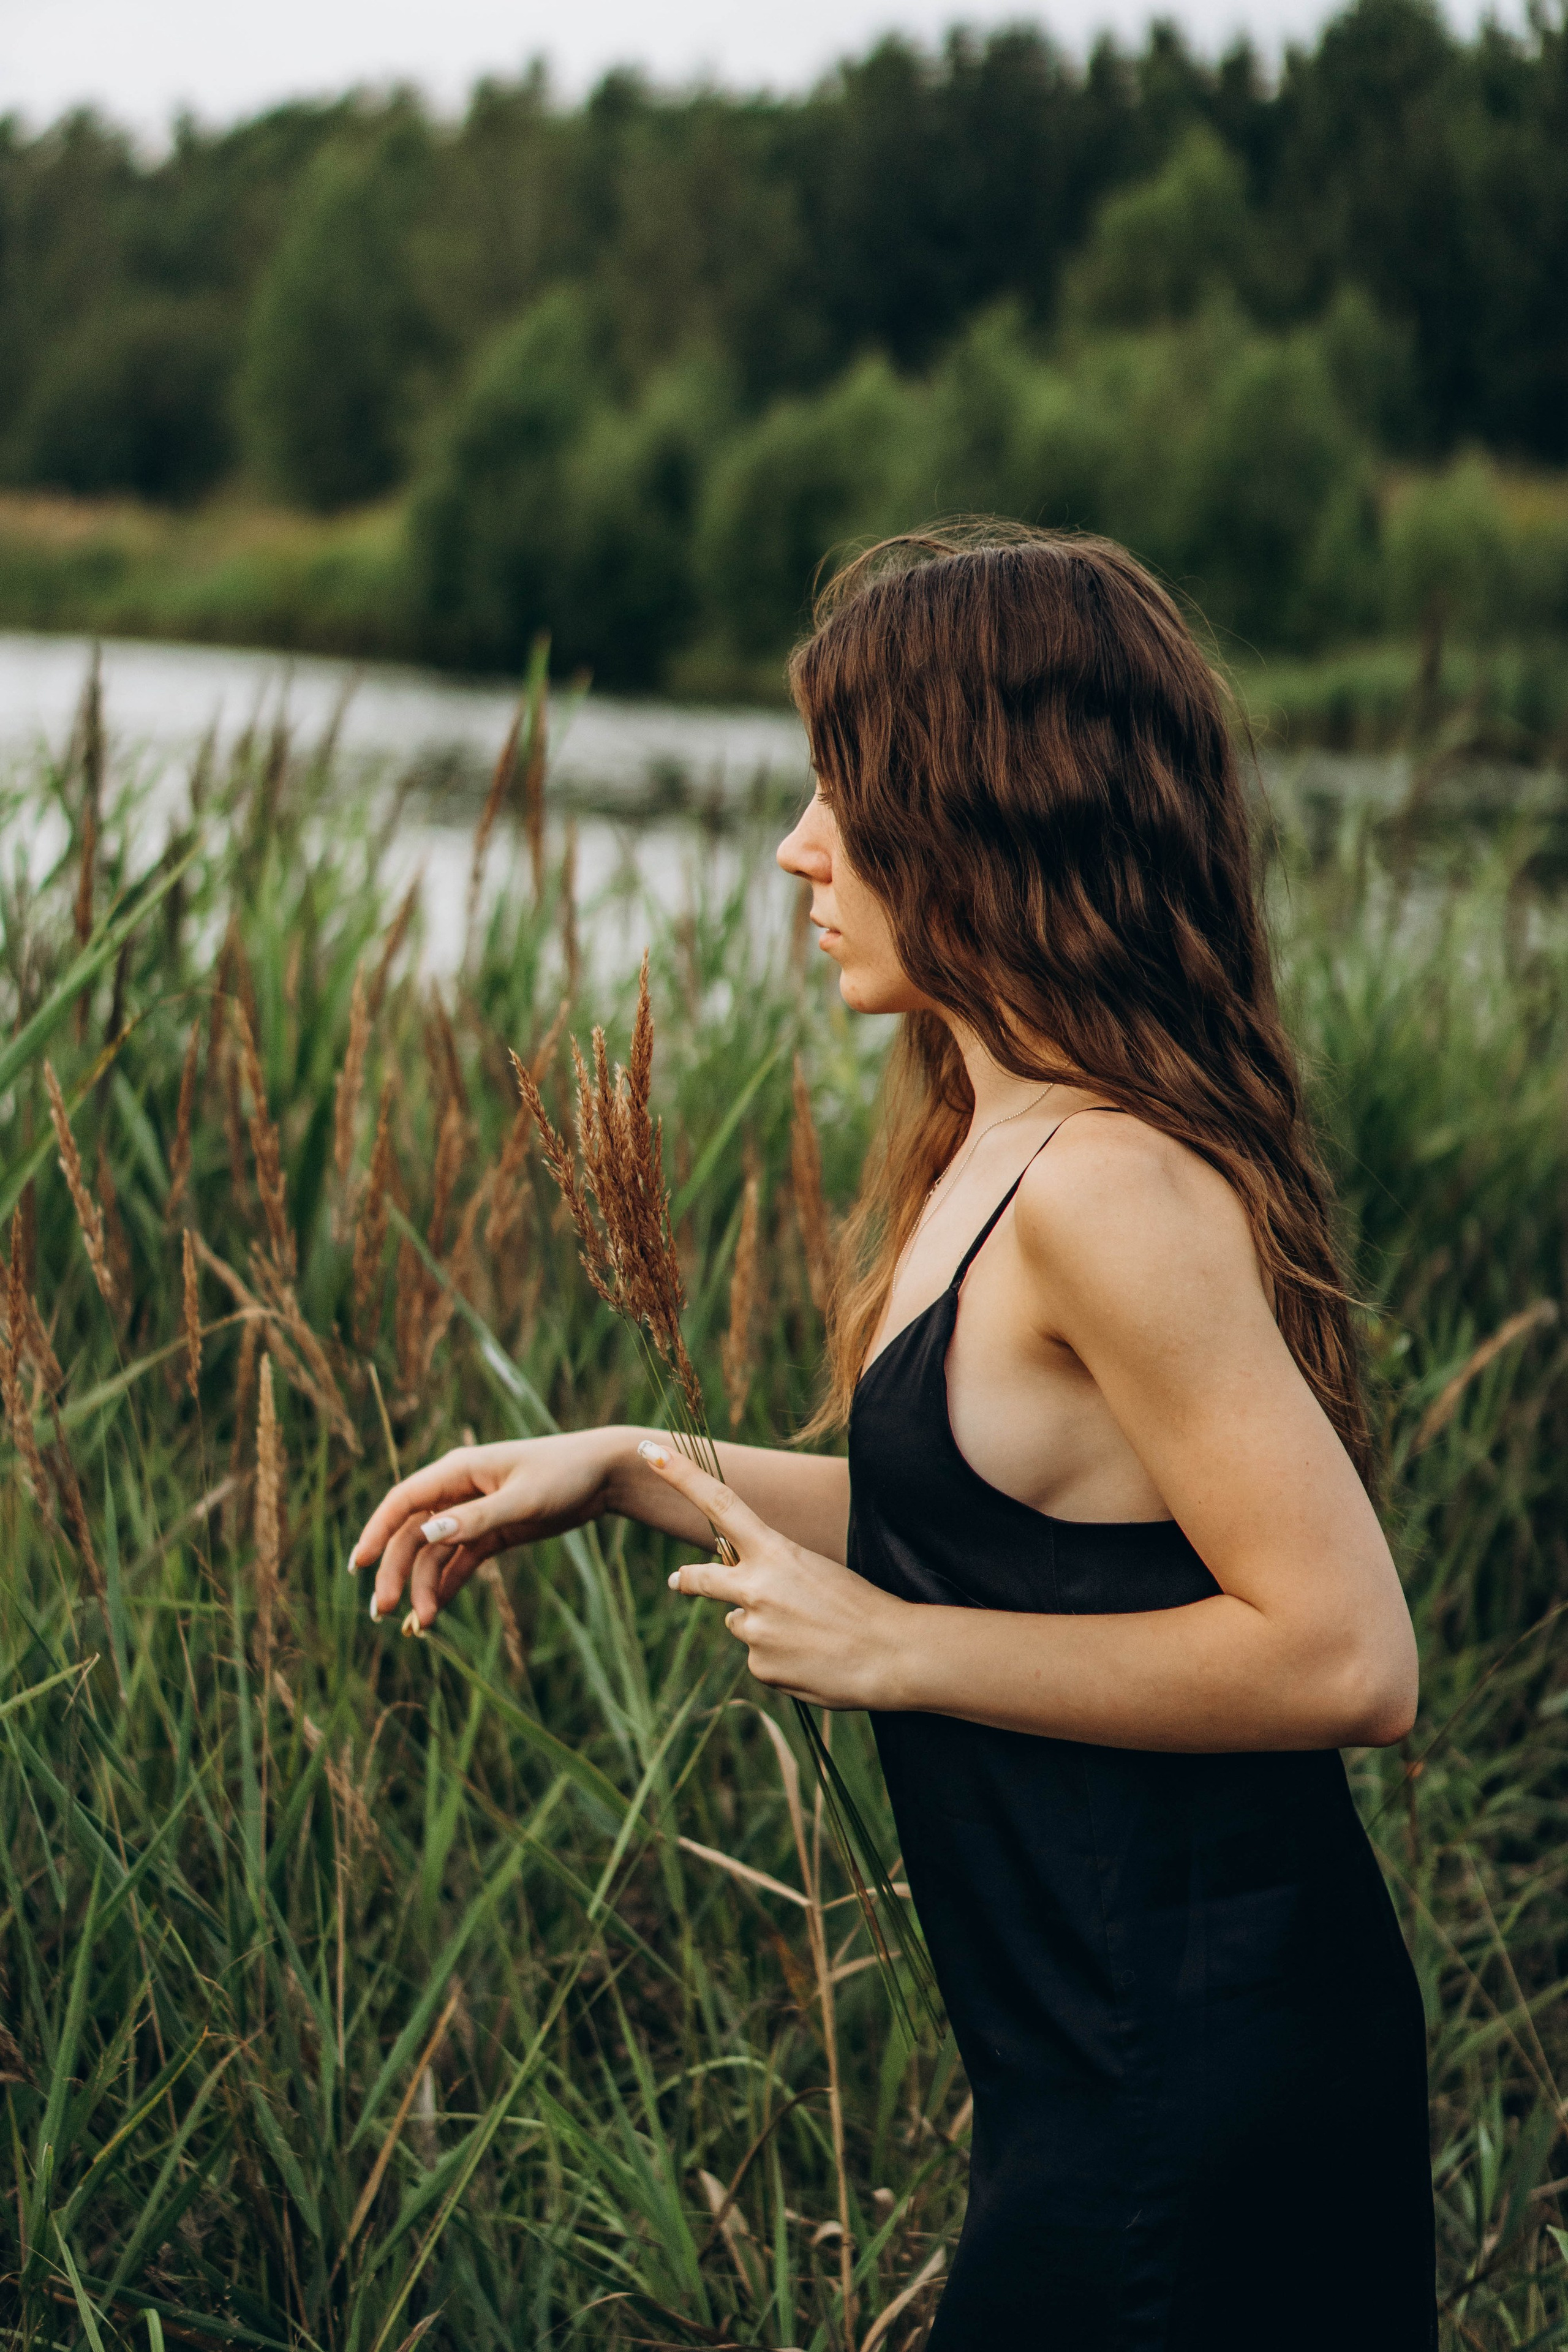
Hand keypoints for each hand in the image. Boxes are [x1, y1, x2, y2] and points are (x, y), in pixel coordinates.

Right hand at [349, 1431, 617, 1631]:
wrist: (604, 1474)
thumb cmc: (565, 1474)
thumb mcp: (525, 1498)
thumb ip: (478, 1518)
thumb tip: (429, 1534)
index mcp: (458, 1471)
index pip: (404, 1501)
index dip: (377, 1531)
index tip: (358, 1564)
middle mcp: (457, 1491)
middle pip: (412, 1534)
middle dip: (396, 1571)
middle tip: (383, 1611)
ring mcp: (472, 1514)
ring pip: (432, 1553)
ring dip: (421, 1586)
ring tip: (418, 1624)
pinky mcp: (490, 1532)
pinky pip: (457, 1562)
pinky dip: (444, 1586)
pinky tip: (433, 1614)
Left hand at [639, 1439, 910, 1710]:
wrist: (894, 1654)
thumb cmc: (862, 1606)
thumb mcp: (817, 1571)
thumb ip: (773, 1576)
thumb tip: (740, 1609)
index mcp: (775, 1552)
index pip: (719, 1503)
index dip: (681, 1475)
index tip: (650, 1451)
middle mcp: (755, 1587)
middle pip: (702, 1577)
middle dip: (688, 1580)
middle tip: (678, 1580)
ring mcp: (754, 1630)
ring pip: (741, 1624)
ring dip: (764, 1629)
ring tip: (811, 1637)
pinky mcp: (760, 1667)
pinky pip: (759, 1660)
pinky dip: (780, 1660)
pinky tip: (813, 1661)